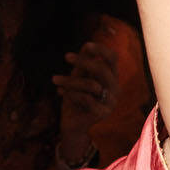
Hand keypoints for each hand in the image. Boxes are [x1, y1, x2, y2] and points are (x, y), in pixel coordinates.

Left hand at [53, 42, 120, 166]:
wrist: (73, 124)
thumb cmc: (75, 98)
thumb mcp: (77, 78)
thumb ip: (83, 64)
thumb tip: (86, 46)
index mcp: (111, 77)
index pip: (113, 58)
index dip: (101, 50)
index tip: (86, 45)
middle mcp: (115, 88)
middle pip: (102, 69)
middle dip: (84, 61)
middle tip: (66, 56)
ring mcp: (111, 102)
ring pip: (91, 85)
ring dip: (70, 80)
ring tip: (54, 79)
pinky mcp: (103, 113)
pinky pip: (86, 99)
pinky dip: (71, 93)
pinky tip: (59, 91)